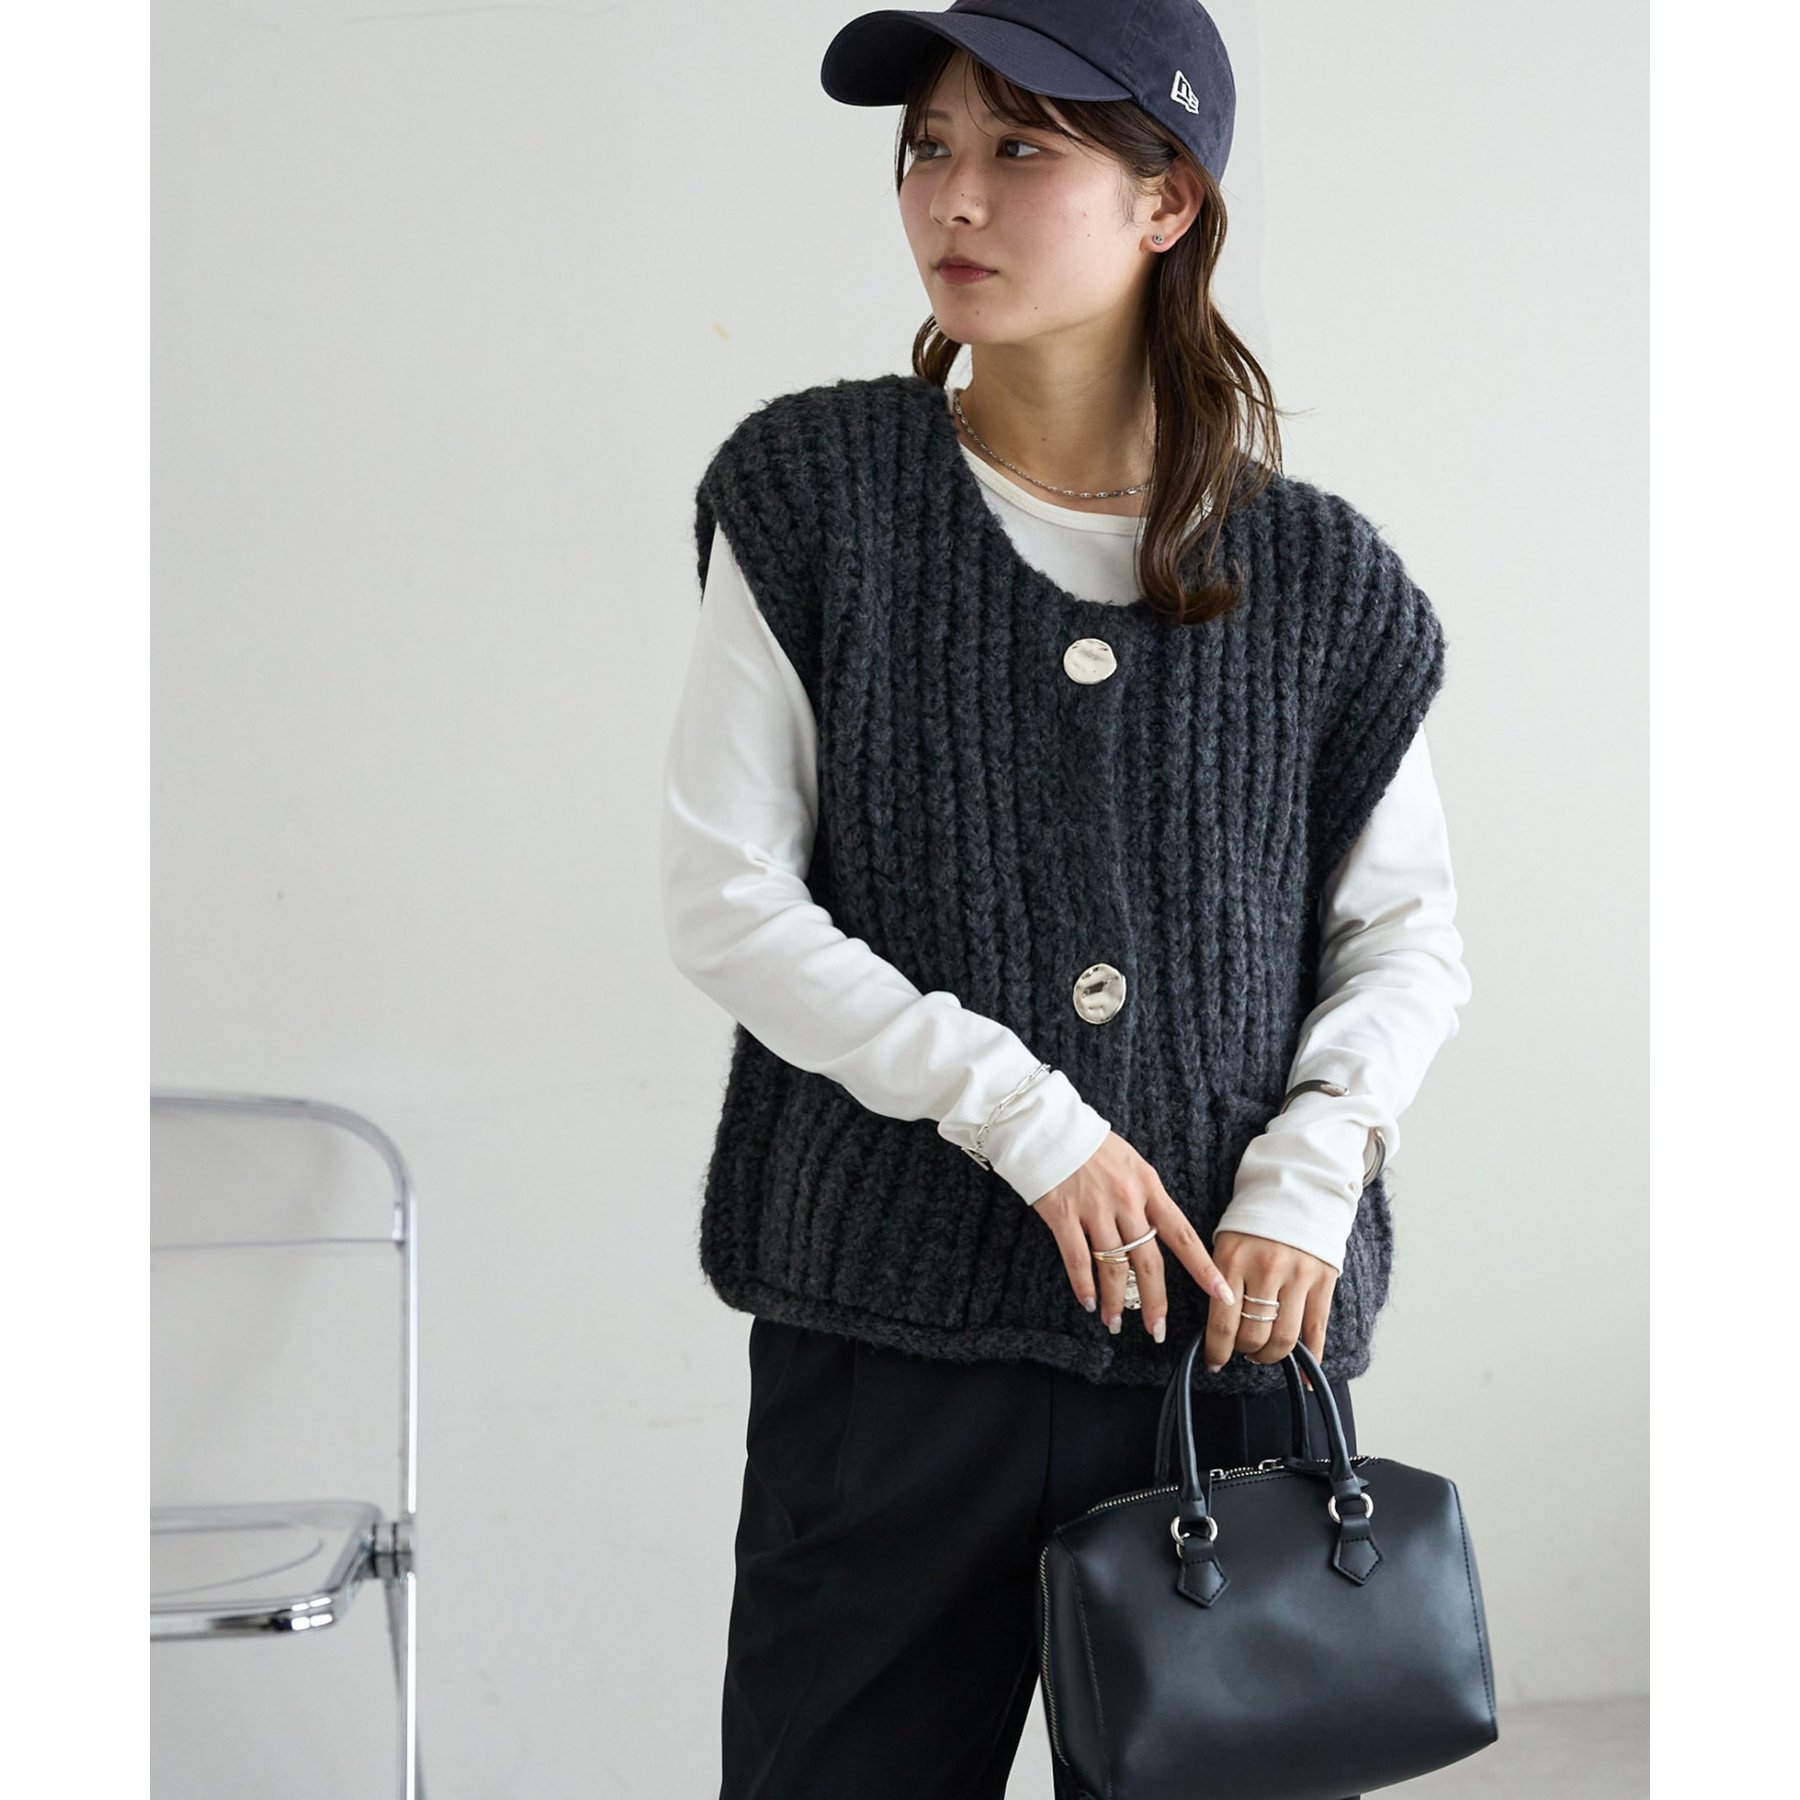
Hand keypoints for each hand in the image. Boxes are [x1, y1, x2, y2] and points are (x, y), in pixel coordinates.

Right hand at [1030, 1131, 1236, 1341]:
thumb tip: (1156, 1232)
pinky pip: (1077, 1259)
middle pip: (1148, 1261)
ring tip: (1116, 1323)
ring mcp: (1094, 1209)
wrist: (1048, 1126)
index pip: (1182, 1235)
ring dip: (1116, 1301)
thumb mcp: (1131, 1163)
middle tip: (1157, 1331)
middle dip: (1155, 1301)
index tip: (1222, 1294)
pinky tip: (1089, 1303)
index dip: (1203, 1268)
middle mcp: (1126, 1202)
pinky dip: (1084, 1286)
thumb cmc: (1092, 1146)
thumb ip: (1145, 1196)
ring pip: (1113, 1267)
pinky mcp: (1063, 1215)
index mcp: (1148, 1187)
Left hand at [1204, 1229, 1339, 1384]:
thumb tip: (1217, 1332)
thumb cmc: (1254, 1223)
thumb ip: (1222, 1282)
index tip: (1214, 1362)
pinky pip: (1317, 1330)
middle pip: (1254, 1335)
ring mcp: (1298, 1276)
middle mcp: (1266, 1269)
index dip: (1217, 1351)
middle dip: (1244, 1351)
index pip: (1222, 1322)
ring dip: (1271, 1356)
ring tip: (1263, 1353)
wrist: (1295, 1190)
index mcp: (1233, 1260)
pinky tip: (1304, 1376)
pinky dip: (1312, 1359)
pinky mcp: (1323, 1281)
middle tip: (1241, 1351)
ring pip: (1284, 1339)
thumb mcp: (1226, 1244)